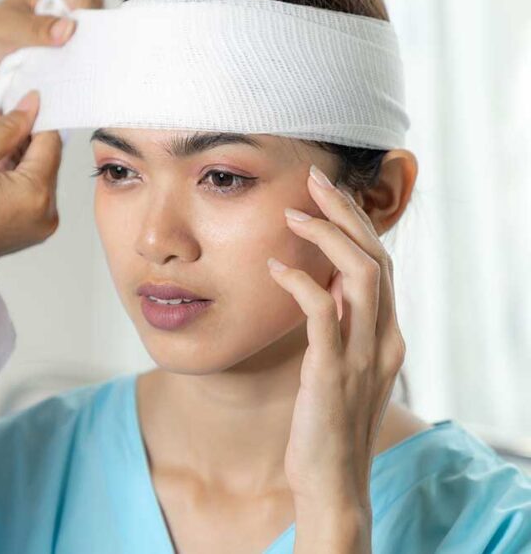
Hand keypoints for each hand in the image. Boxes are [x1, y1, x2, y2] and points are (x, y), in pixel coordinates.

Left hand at [0, 0, 103, 86]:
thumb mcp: (9, 29)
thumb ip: (36, 29)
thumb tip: (68, 29)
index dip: (85, 12)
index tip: (77, 35)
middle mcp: (72, 6)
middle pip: (96, 18)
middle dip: (89, 37)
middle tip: (77, 56)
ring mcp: (74, 32)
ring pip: (94, 41)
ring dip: (84, 55)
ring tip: (73, 68)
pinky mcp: (71, 53)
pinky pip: (85, 60)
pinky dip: (79, 68)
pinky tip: (71, 77)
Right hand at [0, 92, 60, 260]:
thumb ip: (8, 127)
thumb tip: (31, 107)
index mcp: (37, 194)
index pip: (51, 142)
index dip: (35, 118)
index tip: (20, 104)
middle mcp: (46, 214)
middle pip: (45, 160)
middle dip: (22, 136)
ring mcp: (38, 226)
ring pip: (36, 176)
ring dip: (16, 155)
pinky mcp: (27, 232)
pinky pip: (28, 194)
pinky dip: (14, 177)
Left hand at [268, 165, 406, 552]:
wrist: (332, 481)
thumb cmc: (327, 423)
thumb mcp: (340, 366)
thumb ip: (341, 327)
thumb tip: (324, 284)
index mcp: (388, 335)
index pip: (381, 263)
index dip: (357, 223)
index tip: (327, 193)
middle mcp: (385, 339)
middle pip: (377, 257)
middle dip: (346, 213)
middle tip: (314, 181)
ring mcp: (363, 356)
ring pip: (362, 275)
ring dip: (327, 237)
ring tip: (293, 215)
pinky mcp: (333, 371)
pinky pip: (323, 312)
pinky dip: (300, 282)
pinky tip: (273, 267)